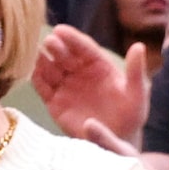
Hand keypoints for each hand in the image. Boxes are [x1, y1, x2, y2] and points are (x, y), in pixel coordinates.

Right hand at [31, 26, 147, 147]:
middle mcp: (79, 72)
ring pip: (50, 69)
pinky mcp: (54, 102)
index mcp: (99, 66)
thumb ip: (135, 71)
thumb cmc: (131, 115)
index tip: (60, 30)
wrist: (116, 140)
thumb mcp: (137, 93)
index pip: (83, 48)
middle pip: (64, 56)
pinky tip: (30, 72)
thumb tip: (139, 46)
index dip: (72, 38)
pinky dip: (35, 79)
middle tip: (47, 42)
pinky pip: (42, 88)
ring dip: (41, 61)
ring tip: (32, 54)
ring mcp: (65, 86)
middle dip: (55, 48)